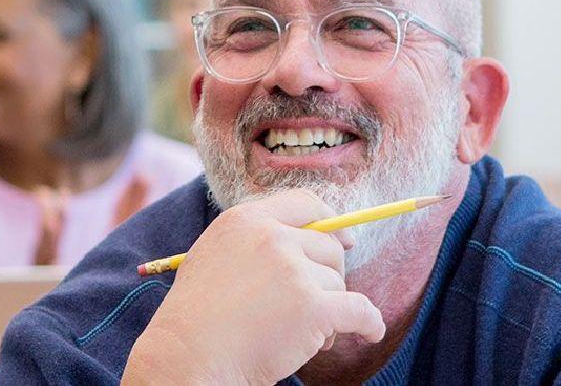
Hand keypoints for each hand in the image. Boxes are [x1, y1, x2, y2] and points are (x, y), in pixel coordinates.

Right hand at [122, 189, 385, 384]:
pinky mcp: (312, 307)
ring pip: (337, 284)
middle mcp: (273, 238)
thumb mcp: (212, 257)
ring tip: (299, 335)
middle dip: (328, 276)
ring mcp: (294, 271)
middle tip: (312, 306)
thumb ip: (251, 242)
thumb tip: (300, 241)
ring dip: (329, 311)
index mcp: (246, 220)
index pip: (304, 204)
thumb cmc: (195, 319)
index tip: (344, 241)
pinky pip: (359, 310)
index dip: (330, 222)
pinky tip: (371, 332)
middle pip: (329, 247)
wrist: (189, 357)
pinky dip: (369, 323)